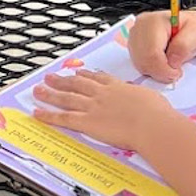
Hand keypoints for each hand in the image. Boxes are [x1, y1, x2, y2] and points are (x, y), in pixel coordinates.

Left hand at [31, 67, 169, 148]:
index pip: (98, 78)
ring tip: (38, 90)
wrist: (152, 124)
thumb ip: (142, 98)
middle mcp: (102, 94)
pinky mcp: (87, 122)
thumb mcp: (151, 98)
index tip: (78, 71)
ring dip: (50, 93)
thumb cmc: (157, 114)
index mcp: (118, 87)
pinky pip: (63, 118)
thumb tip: (144, 99)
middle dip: (62, 80)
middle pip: (77, 84)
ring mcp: (92, 106)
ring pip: (66, 97)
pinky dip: (49, 115)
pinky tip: (38, 113)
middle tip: (51, 76)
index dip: (86, 74)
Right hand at [128, 6, 195, 84]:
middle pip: (143, 60)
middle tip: (175, 72)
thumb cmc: (193, 29)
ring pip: (140, 65)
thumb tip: (171, 63)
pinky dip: (152, 69)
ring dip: (156, 71)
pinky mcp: (134, 46)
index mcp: (153, 21)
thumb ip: (183, 47)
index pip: (152, 53)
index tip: (177, 73)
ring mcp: (134, 37)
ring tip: (170, 66)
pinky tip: (162, 63)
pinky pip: (139, 65)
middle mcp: (139, 27)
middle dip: (160, 72)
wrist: (190, 27)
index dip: (164, 69)